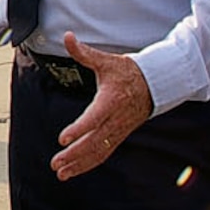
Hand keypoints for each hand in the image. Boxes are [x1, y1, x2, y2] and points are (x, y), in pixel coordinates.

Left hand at [50, 33, 153, 179]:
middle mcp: (115, 119)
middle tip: (55, 162)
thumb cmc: (127, 72)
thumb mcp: (106, 60)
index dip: (79, 129)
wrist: (153, 85)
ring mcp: (117, 130)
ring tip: (60, 172)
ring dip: (79, 164)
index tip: (63, 138)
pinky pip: (103, 153)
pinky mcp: (118, 136)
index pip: (93, 118)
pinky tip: (72, 170)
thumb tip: (68, 36)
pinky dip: (88, 164)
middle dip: (74, 154)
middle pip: (94, 141)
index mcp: (111, 100)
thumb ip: (84, 52)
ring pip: (98, 151)